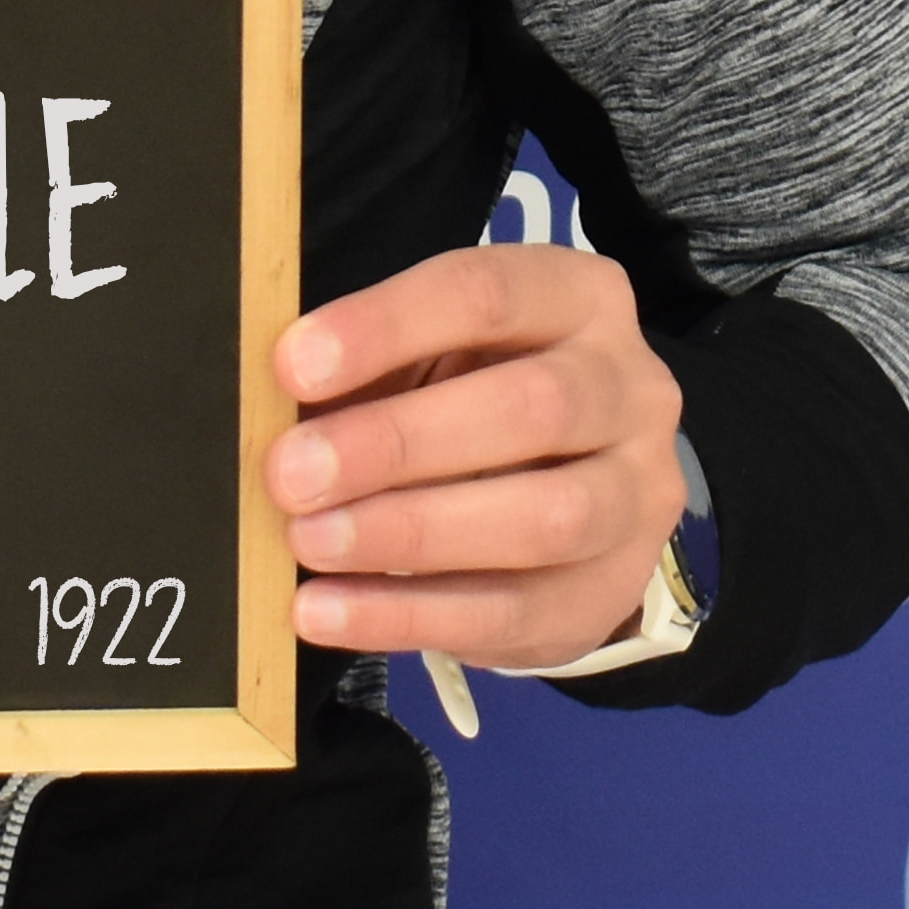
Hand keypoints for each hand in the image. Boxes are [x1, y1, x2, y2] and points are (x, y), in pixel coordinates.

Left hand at [267, 245, 684, 671]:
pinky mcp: (613, 591)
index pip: (486, 293)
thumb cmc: (471, 389)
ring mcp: (640, 495)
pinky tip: (330, 612)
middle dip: (397, 443)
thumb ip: (366, 366)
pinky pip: (516, 613)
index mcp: (578, 296)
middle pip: (530, 408)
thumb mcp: (427, 351)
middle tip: (291, 475)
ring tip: (309, 544)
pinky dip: (410, 615)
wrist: (569, 478)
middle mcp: (632, 388)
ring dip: (410, 534)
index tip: (292, 367)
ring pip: (543, 519)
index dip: (385, 327)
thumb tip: (269, 399)